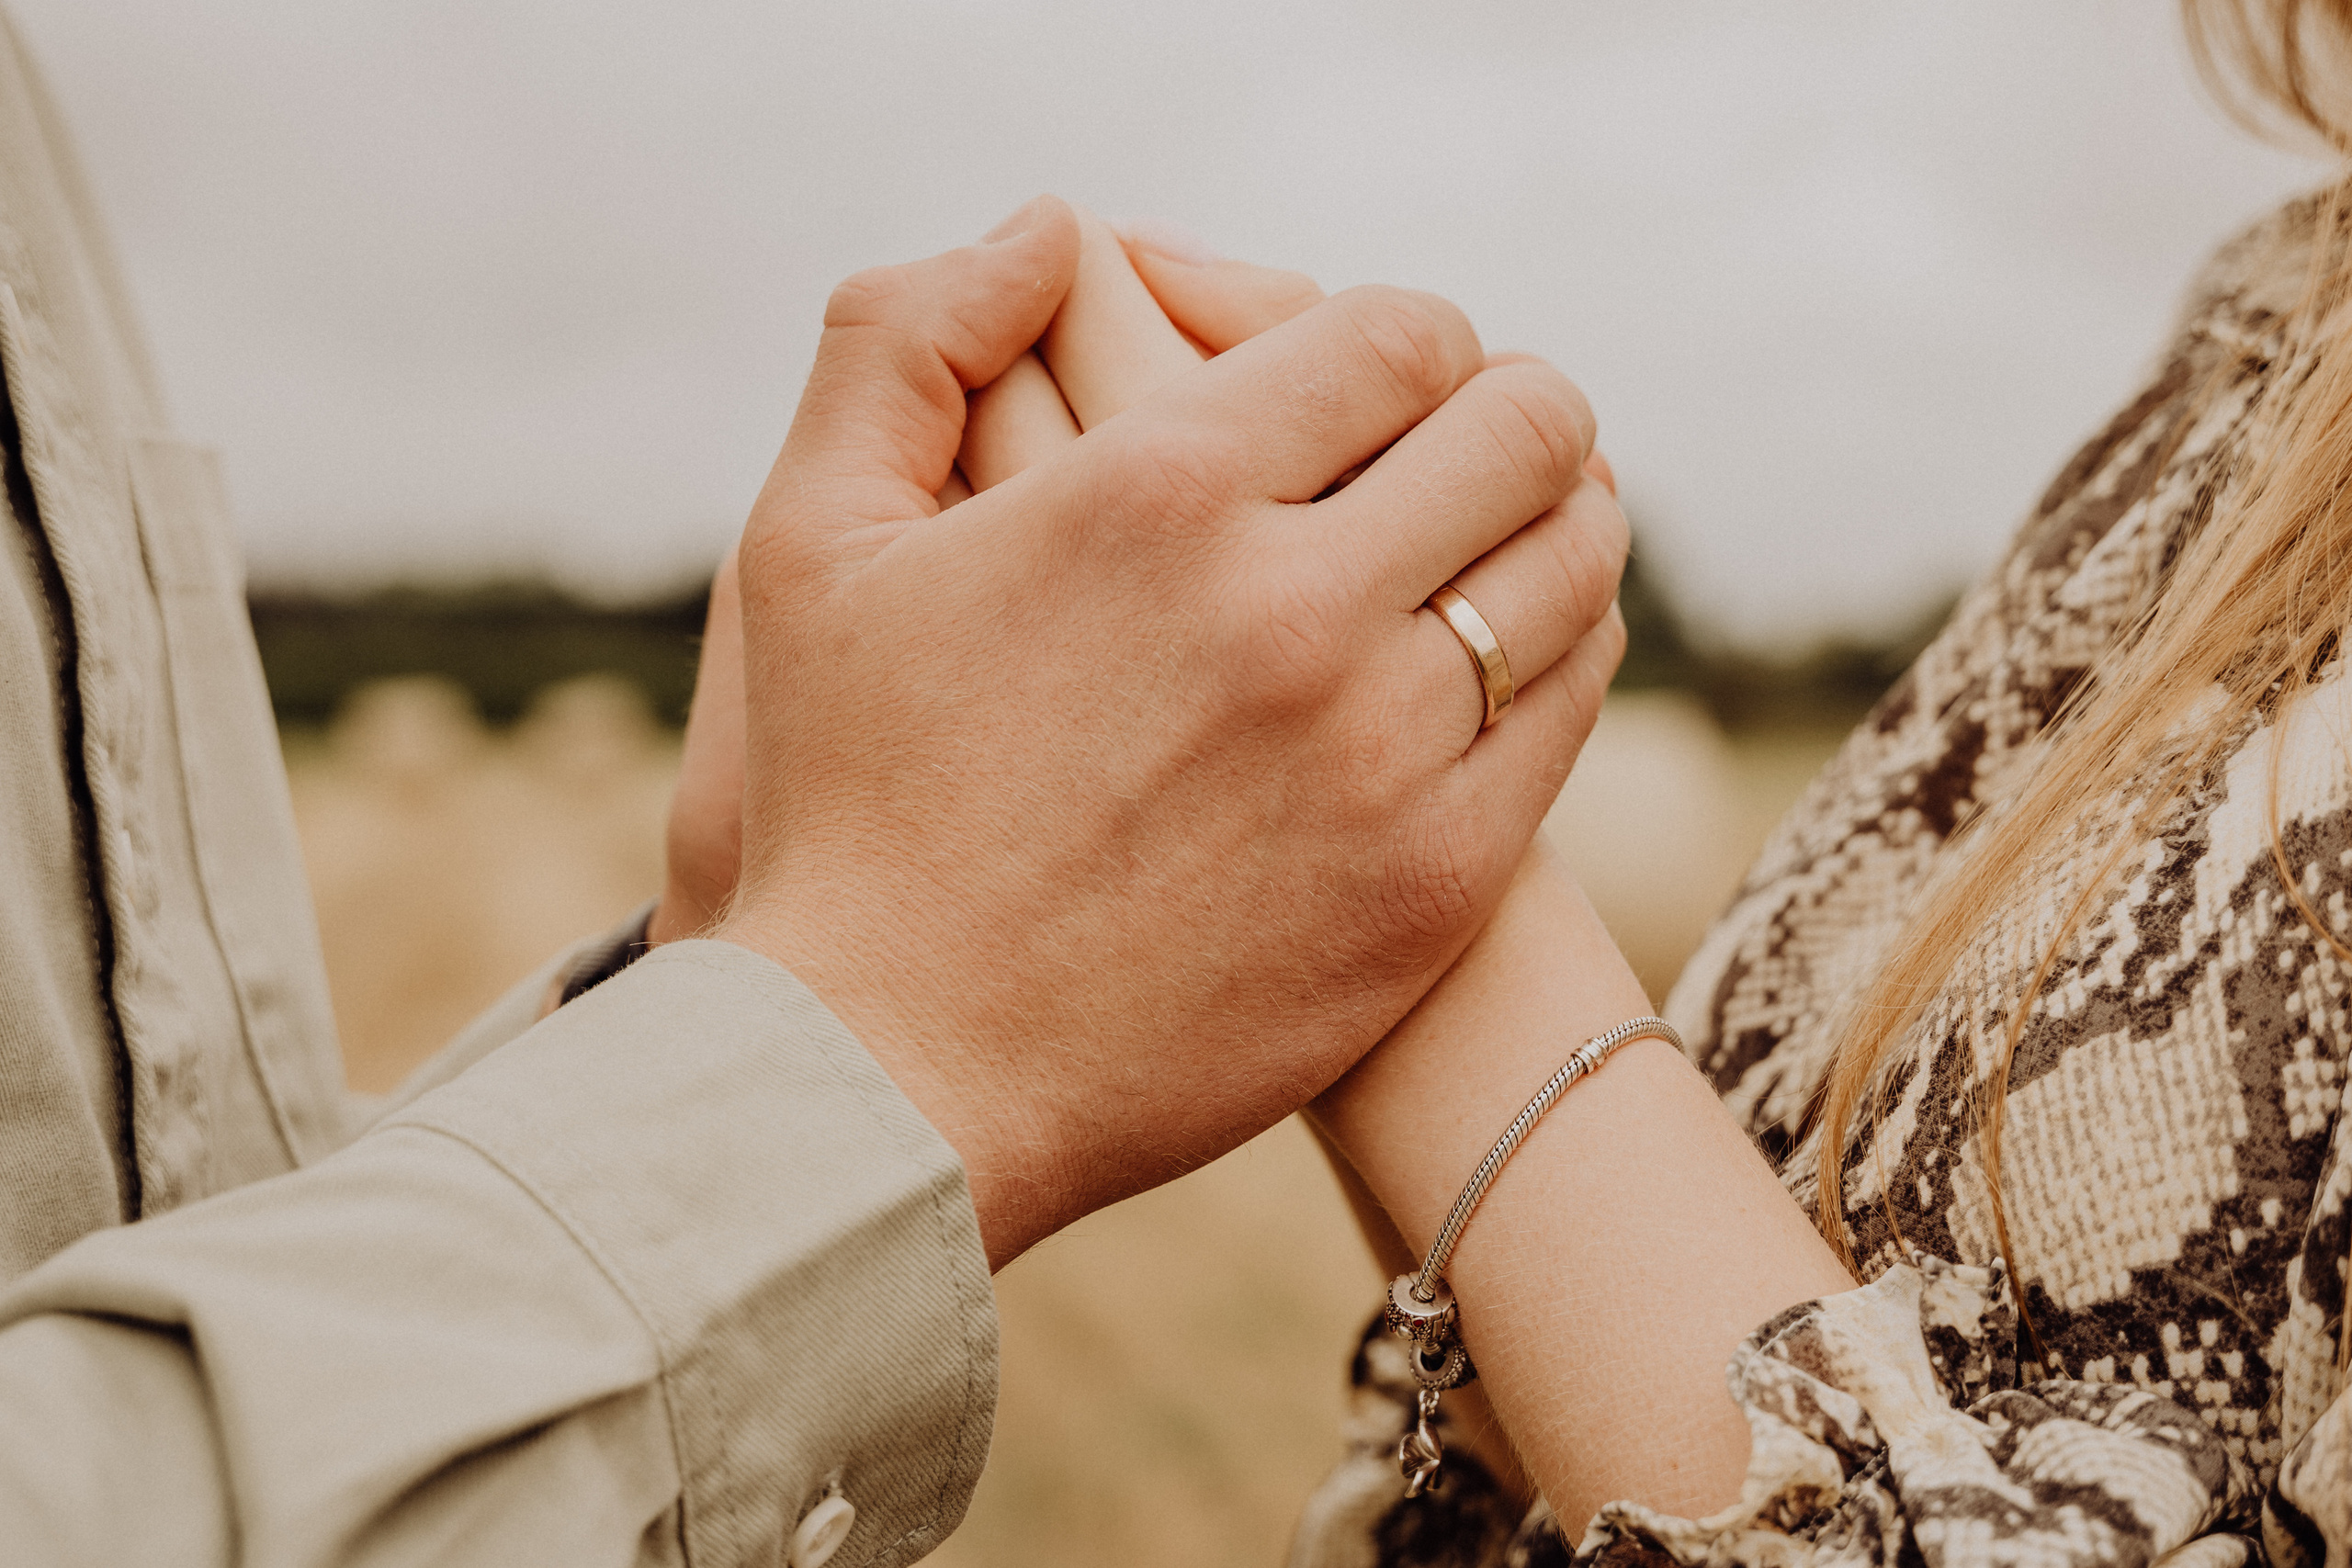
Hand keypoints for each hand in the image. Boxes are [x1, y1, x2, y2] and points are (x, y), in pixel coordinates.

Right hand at [649, 218, 1614, 948]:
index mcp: (1154, 497)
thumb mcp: (807, 545)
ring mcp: (1381, 755)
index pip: (1398, 335)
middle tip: (1476, 438)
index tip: (1390, 376)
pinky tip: (1505, 659)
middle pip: (1526, 429)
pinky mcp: (1431, 882)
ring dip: (1556, 523)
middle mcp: (1292, 609)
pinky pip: (1571, 710)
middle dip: (1513, 409)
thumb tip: (1045, 226)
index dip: (1413, 336)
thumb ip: (907, 339)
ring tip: (1505, 534)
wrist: (894, 1077)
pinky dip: (1564, 654)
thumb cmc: (844, 806)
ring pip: (1575, 565)